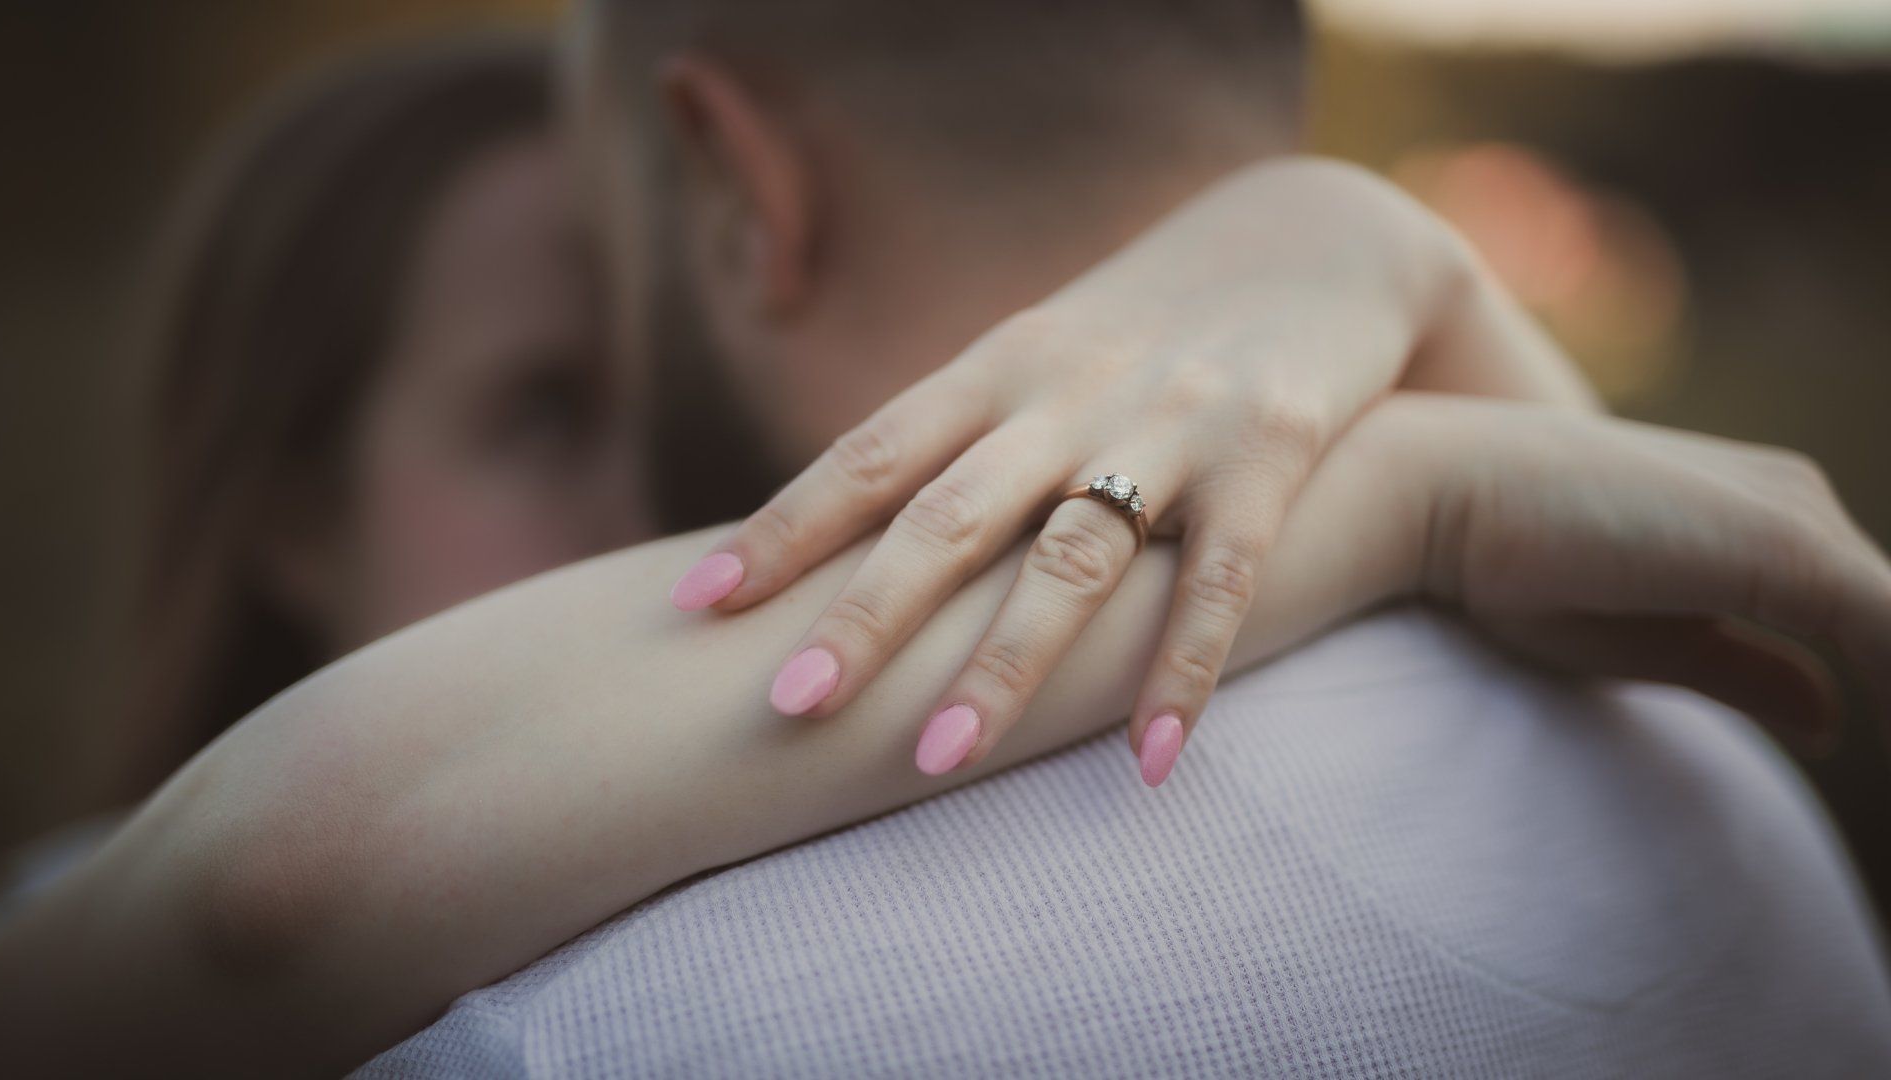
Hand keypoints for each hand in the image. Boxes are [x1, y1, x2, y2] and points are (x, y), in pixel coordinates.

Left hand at [666, 157, 1597, 783]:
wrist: (1317, 239)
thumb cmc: (1147, 326)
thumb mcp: (1043, 357)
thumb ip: (960, 438)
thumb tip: (834, 544)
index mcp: (999, 366)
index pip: (871, 452)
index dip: (782, 527)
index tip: (696, 604)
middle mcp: (1071, 393)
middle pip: (950, 512)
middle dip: (865, 611)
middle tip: (786, 704)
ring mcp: (1174, 420)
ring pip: (1073, 554)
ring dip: (1004, 663)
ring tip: (937, 763)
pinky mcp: (1274, 451)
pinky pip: (1222, 580)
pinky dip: (1182, 672)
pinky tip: (1149, 765)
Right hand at [1404, 395, 1890, 746]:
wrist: (1437, 491)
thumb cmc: (1511, 565)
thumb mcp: (1648, 641)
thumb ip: (1748, 671)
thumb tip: (1833, 721)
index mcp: (1764, 518)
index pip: (1867, 624)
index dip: (1887, 694)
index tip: (1883, 754)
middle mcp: (1796, 502)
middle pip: (1888, 625)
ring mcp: (1801, 522)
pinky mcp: (1792, 550)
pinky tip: (1881, 748)